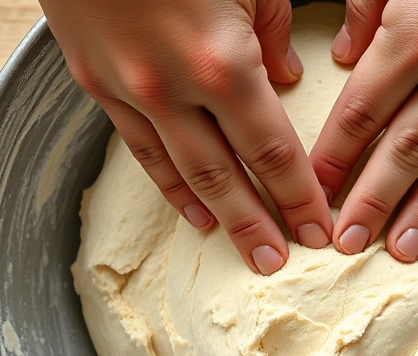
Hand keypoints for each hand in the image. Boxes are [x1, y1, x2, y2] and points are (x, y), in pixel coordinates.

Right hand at [40, 0, 333, 274]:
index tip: (320, 230)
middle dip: (261, 225)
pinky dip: (168, 186)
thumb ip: (274, 28)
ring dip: (218, 217)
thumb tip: (286, 77)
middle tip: (283, 266)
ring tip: (246, 253)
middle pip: (228, 177)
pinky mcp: (97, 84)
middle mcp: (175, 90)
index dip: (299, 196)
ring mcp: (130, 91)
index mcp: (224, 62)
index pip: (273, 150)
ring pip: (183, 174)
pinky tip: (191, 212)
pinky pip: (140, 149)